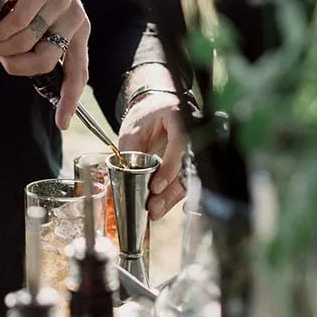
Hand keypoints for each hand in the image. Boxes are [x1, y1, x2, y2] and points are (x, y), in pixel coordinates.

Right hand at [0, 0, 89, 127]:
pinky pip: (20, 22)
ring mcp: (64, 0)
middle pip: (43, 62)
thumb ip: (33, 36)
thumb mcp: (33, 9)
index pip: (78, 70)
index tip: (60, 123)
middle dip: (12, 64)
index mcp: (76, 27)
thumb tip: (18, 65)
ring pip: (27, 44)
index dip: (68, 99)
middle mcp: (75, 16)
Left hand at [117, 95, 185, 219]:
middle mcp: (194, 131)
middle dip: (171, 191)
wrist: (157, 105)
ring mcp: (197, 145)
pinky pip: (188, 179)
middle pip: (188, 165)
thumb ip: (129, 154)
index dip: (170, 167)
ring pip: (190, 177)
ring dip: (172, 197)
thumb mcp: (132, 130)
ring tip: (156, 211)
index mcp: (179, 116)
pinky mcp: (193, 159)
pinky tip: (166, 205)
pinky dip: (175, 193)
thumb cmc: (146, 114)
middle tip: (154, 207)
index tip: (156, 186)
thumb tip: (119, 182)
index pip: (180, 143)